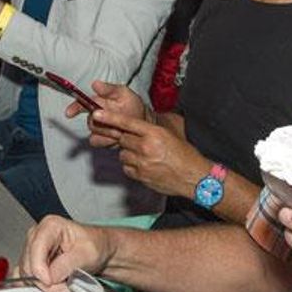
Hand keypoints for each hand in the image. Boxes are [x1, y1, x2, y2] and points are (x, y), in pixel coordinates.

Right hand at [17, 215, 112, 291]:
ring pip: (28, 276)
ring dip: (47, 285)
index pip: (36, 249)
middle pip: (29, 265)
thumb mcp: (88, 254)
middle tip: (67, 284)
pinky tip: (57, 283)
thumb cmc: (94, 246)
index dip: (40, 269)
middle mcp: (37, 235)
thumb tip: (50, 277)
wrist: (98, 250)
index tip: (51, 281)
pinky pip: (28, 280)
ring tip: (66, 282)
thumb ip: (67, 265)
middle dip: (47, 280)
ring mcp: (32, 250)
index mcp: (50, 225)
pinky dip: (43, 287)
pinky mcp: (31, 263)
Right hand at [77, 81, 147, 147]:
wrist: (144, 123)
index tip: (69, 113)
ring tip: (120, 130)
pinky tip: (118, 137)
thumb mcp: (124, 93)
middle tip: (116, 122)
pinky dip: (108, 141)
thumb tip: (95, 84)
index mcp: (99, 102)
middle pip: (89, 122)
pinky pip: (97, 142)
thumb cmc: (134, 106)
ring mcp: (99, 129)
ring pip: (93, 133)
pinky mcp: (103, 140)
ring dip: (107, 132)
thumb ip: (109, 89)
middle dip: (102, 123)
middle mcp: (97, 116)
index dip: (74, 108)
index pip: (82, 104)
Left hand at [90, 108, 204, 197]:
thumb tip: (132, 130)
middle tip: (139, 143)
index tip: (96, 114)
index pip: (128, 123)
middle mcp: (147, 147)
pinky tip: (145, 167)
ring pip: (123, 155)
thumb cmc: (186, 156)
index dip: (110, 118)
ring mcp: (142, 163)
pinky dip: (132, 167)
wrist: (194, 177)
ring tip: (145, 157)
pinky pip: (127, 168)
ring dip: (129, 154)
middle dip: (127, 140)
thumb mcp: (170, 136)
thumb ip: (150, 132)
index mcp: (155, 134)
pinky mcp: (141, 176)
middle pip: (123, 139)